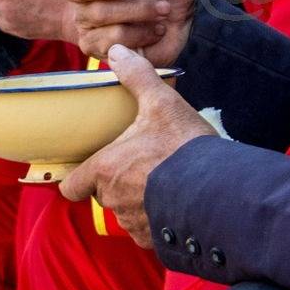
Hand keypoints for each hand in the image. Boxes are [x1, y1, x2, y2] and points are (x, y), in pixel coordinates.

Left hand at [59, 45, 214, 246]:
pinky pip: (146, 230)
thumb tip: (117, 50)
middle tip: (141, 167)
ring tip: (163, 184)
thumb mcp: (162, 104)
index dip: (79, 178)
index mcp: (105, 169)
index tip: (93, 169)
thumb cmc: (183, 146)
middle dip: (118, 183)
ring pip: (125, 213)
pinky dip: (157, 219)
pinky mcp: (153, 239)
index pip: (72, 186)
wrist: (217, 189)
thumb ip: (137, 77)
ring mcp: (133, 222)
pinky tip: (175, 203)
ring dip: (138, 201)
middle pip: (103, 195)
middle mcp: (112, 200)